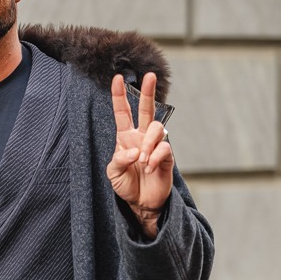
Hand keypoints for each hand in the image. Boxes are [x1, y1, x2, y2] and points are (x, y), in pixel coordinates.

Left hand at [106, 72, 173, 236]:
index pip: (122, 112)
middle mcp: (141, 137)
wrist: (141, 203)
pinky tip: (150, 168)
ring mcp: (155, 146)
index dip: (119, 96)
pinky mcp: (167, 157)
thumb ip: (119, 159)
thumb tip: (135, 150)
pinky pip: (164, 148)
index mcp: (125, 137)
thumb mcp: (113, 173)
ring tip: (143, 161)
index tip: (117, 78)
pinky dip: (155, 157)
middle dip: (148, 92)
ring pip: (157, 128)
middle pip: (147, 110)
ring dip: (148, 143)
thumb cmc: (126, 185)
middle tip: (150, 76)